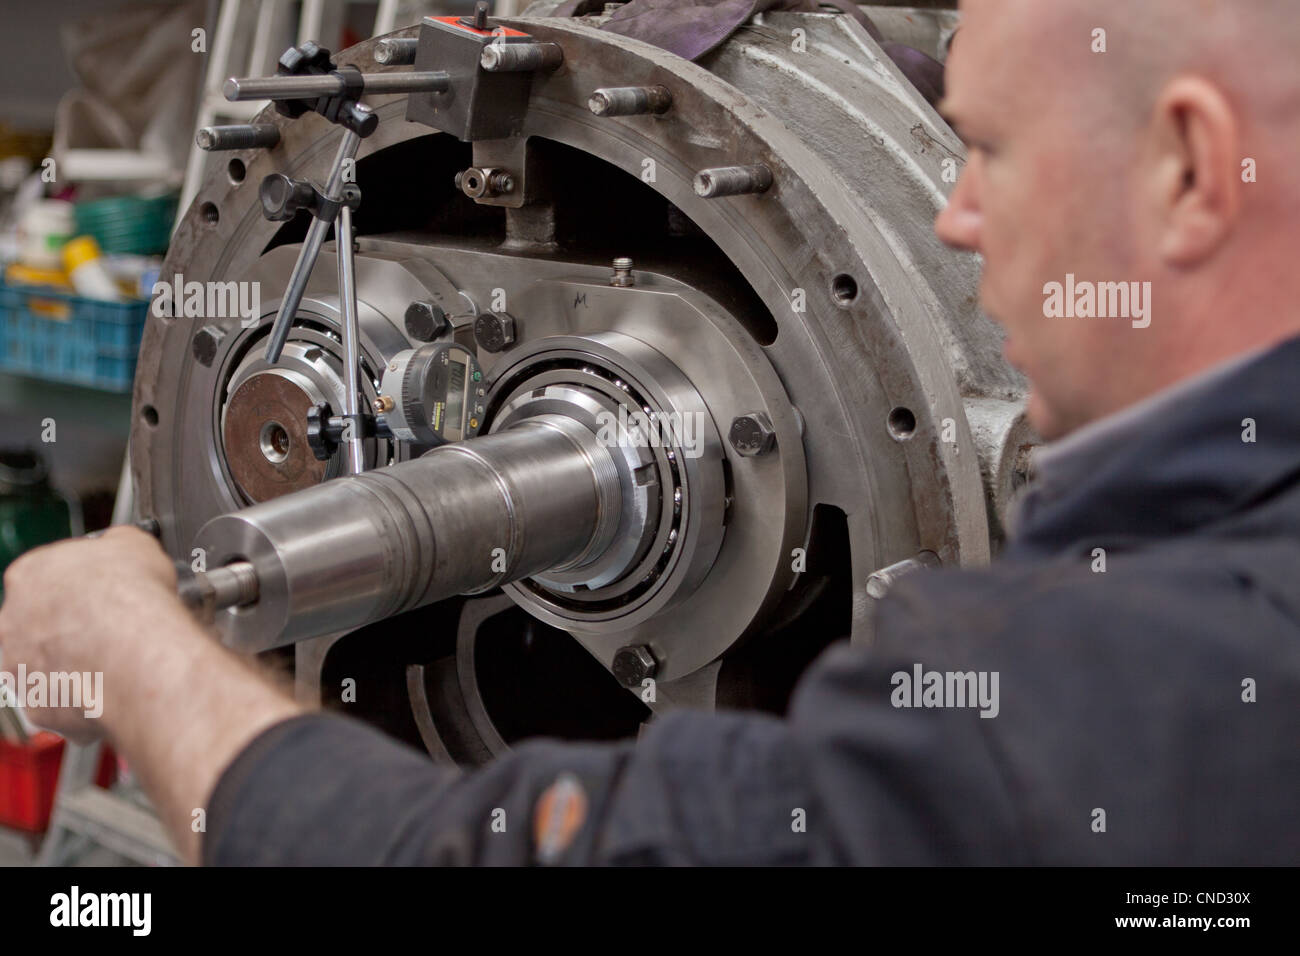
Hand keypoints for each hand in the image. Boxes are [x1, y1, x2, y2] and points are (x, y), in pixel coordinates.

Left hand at [0, 526, 185, 740]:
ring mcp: (20, 667)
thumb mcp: (135, 543)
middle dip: (68, 625)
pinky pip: (62, 700)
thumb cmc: (132, 600)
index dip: (78, 583)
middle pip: (37, 622)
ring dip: (74, 663)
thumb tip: (123, 547)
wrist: (140, 655)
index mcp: (29, 575)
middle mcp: (12, 622)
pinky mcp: (39, 706)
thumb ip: (116, 546)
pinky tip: (114, 685)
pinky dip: (85, 695)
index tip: (101, 588)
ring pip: (45, 664)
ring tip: (116, 659)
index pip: (45, 575)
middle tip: (108, 626)